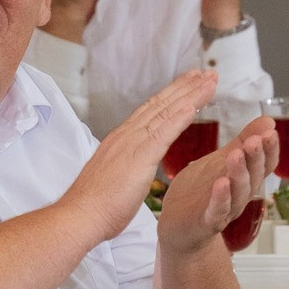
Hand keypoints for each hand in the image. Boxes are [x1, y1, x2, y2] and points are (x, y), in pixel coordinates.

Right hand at [66, 69, 217, 243]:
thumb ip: (125, 166)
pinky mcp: (139, 157)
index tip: (188, 83)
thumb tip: (130, 168)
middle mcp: (126, 135)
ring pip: (166, 112)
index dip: (171, 95)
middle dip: (185, 87)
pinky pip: (163, 133)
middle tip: (205, 73)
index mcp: (121, 139)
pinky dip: (179, 117)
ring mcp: (131, 143)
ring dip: (190, 95)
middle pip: (161, 104)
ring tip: (209, 81)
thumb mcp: (114, 177)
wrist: (80, 216)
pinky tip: (193, 105)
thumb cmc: (96, 206)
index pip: (150, 111)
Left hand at [158, 113, 279, 256]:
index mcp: (244, 178)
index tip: (270, 131)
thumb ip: (242, 142)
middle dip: (255, 157)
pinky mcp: (206, 221)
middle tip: (255, 140)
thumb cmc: (200, 191)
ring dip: (239, 173)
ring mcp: (225, 210)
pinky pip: (217, 211)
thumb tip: (268, 120)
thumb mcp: (221, 160)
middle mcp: (239, 195)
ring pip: (238, 192)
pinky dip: (220, 198)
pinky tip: (221, 183)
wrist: (176, 225)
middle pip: (254, 176)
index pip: (264, 164)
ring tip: (236, 154)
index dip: (270, 149)